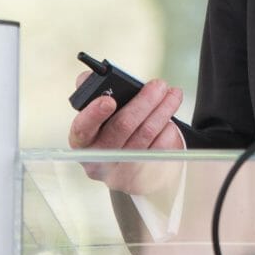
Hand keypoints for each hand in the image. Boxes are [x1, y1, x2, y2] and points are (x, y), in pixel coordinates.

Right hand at [68, 72, 185, 193]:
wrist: (127, 167)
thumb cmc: (111, 133)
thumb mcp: (97, 115)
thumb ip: (91, 92)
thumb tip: (89, 77)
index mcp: (82, 141)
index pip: (82, 128)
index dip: (94, 114)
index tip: (109, 100)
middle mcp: (99, 159)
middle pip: (123, 126)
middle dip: (144, 101)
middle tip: (158, 85)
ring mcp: (121, 172)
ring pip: (146, 134)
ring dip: (163, 110)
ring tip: (172, 96)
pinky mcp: (143, 178)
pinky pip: (160, 149)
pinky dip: (168, 131)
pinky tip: (169, 122)